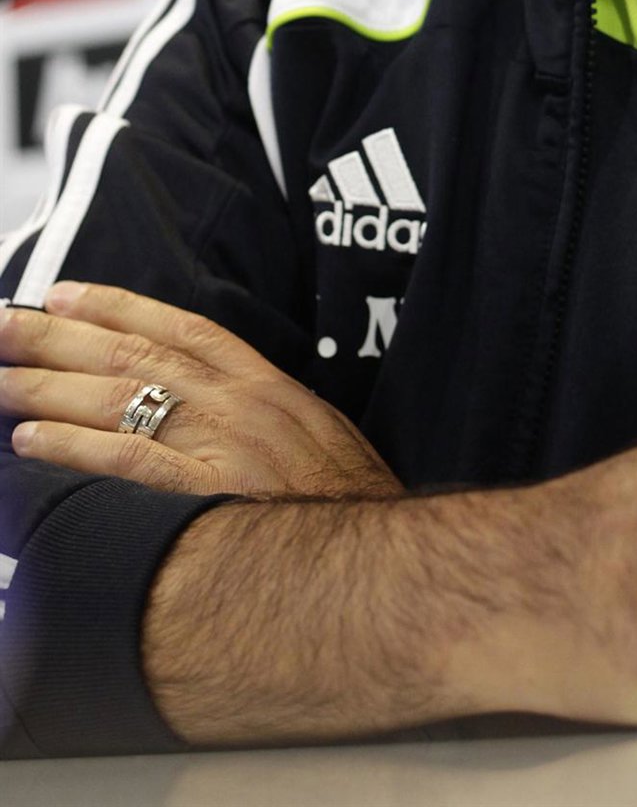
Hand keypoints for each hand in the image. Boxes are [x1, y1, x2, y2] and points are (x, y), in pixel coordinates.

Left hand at [0, 281, 401, 499]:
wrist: (383, 558)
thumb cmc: (352, 506)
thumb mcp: (318, 436)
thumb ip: (267, 415)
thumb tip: (214, 410)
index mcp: (265, 384)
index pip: (179, 327)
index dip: (116, 305)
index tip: (64, 294)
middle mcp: (236, 402)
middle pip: (133, 354)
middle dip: (60, 338)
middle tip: (3, 328)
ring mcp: (219, 445)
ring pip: (116, 398)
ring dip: (46, 388)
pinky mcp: (200, 494)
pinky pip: (120, 461)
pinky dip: (70, 447)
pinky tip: (29, 442)